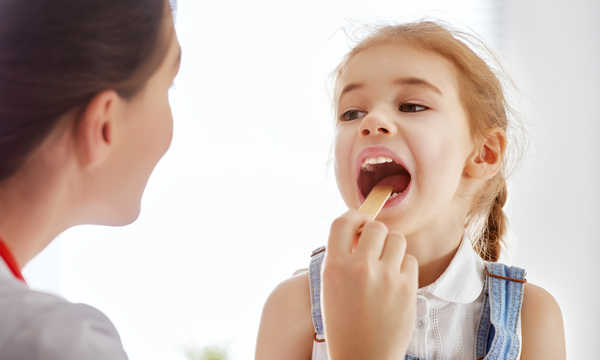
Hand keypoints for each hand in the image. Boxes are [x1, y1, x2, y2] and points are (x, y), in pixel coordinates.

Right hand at [321, 209, 417, 359]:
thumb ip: (343, 258)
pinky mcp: (407, 288)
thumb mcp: (331, 288)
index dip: (353, 217)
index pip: (342, 222)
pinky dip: (404, 267)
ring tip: (387, 265)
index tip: (359, 221)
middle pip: (376, 226)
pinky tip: (396, 283)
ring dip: (392, 248)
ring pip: (397, 239)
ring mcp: (385, 277)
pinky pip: (410, 260)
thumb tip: (361, 230)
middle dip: (377, 234)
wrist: (363, 357)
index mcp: (334, 267)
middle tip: (375, 247)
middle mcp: (359, 268)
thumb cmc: (344, 323)